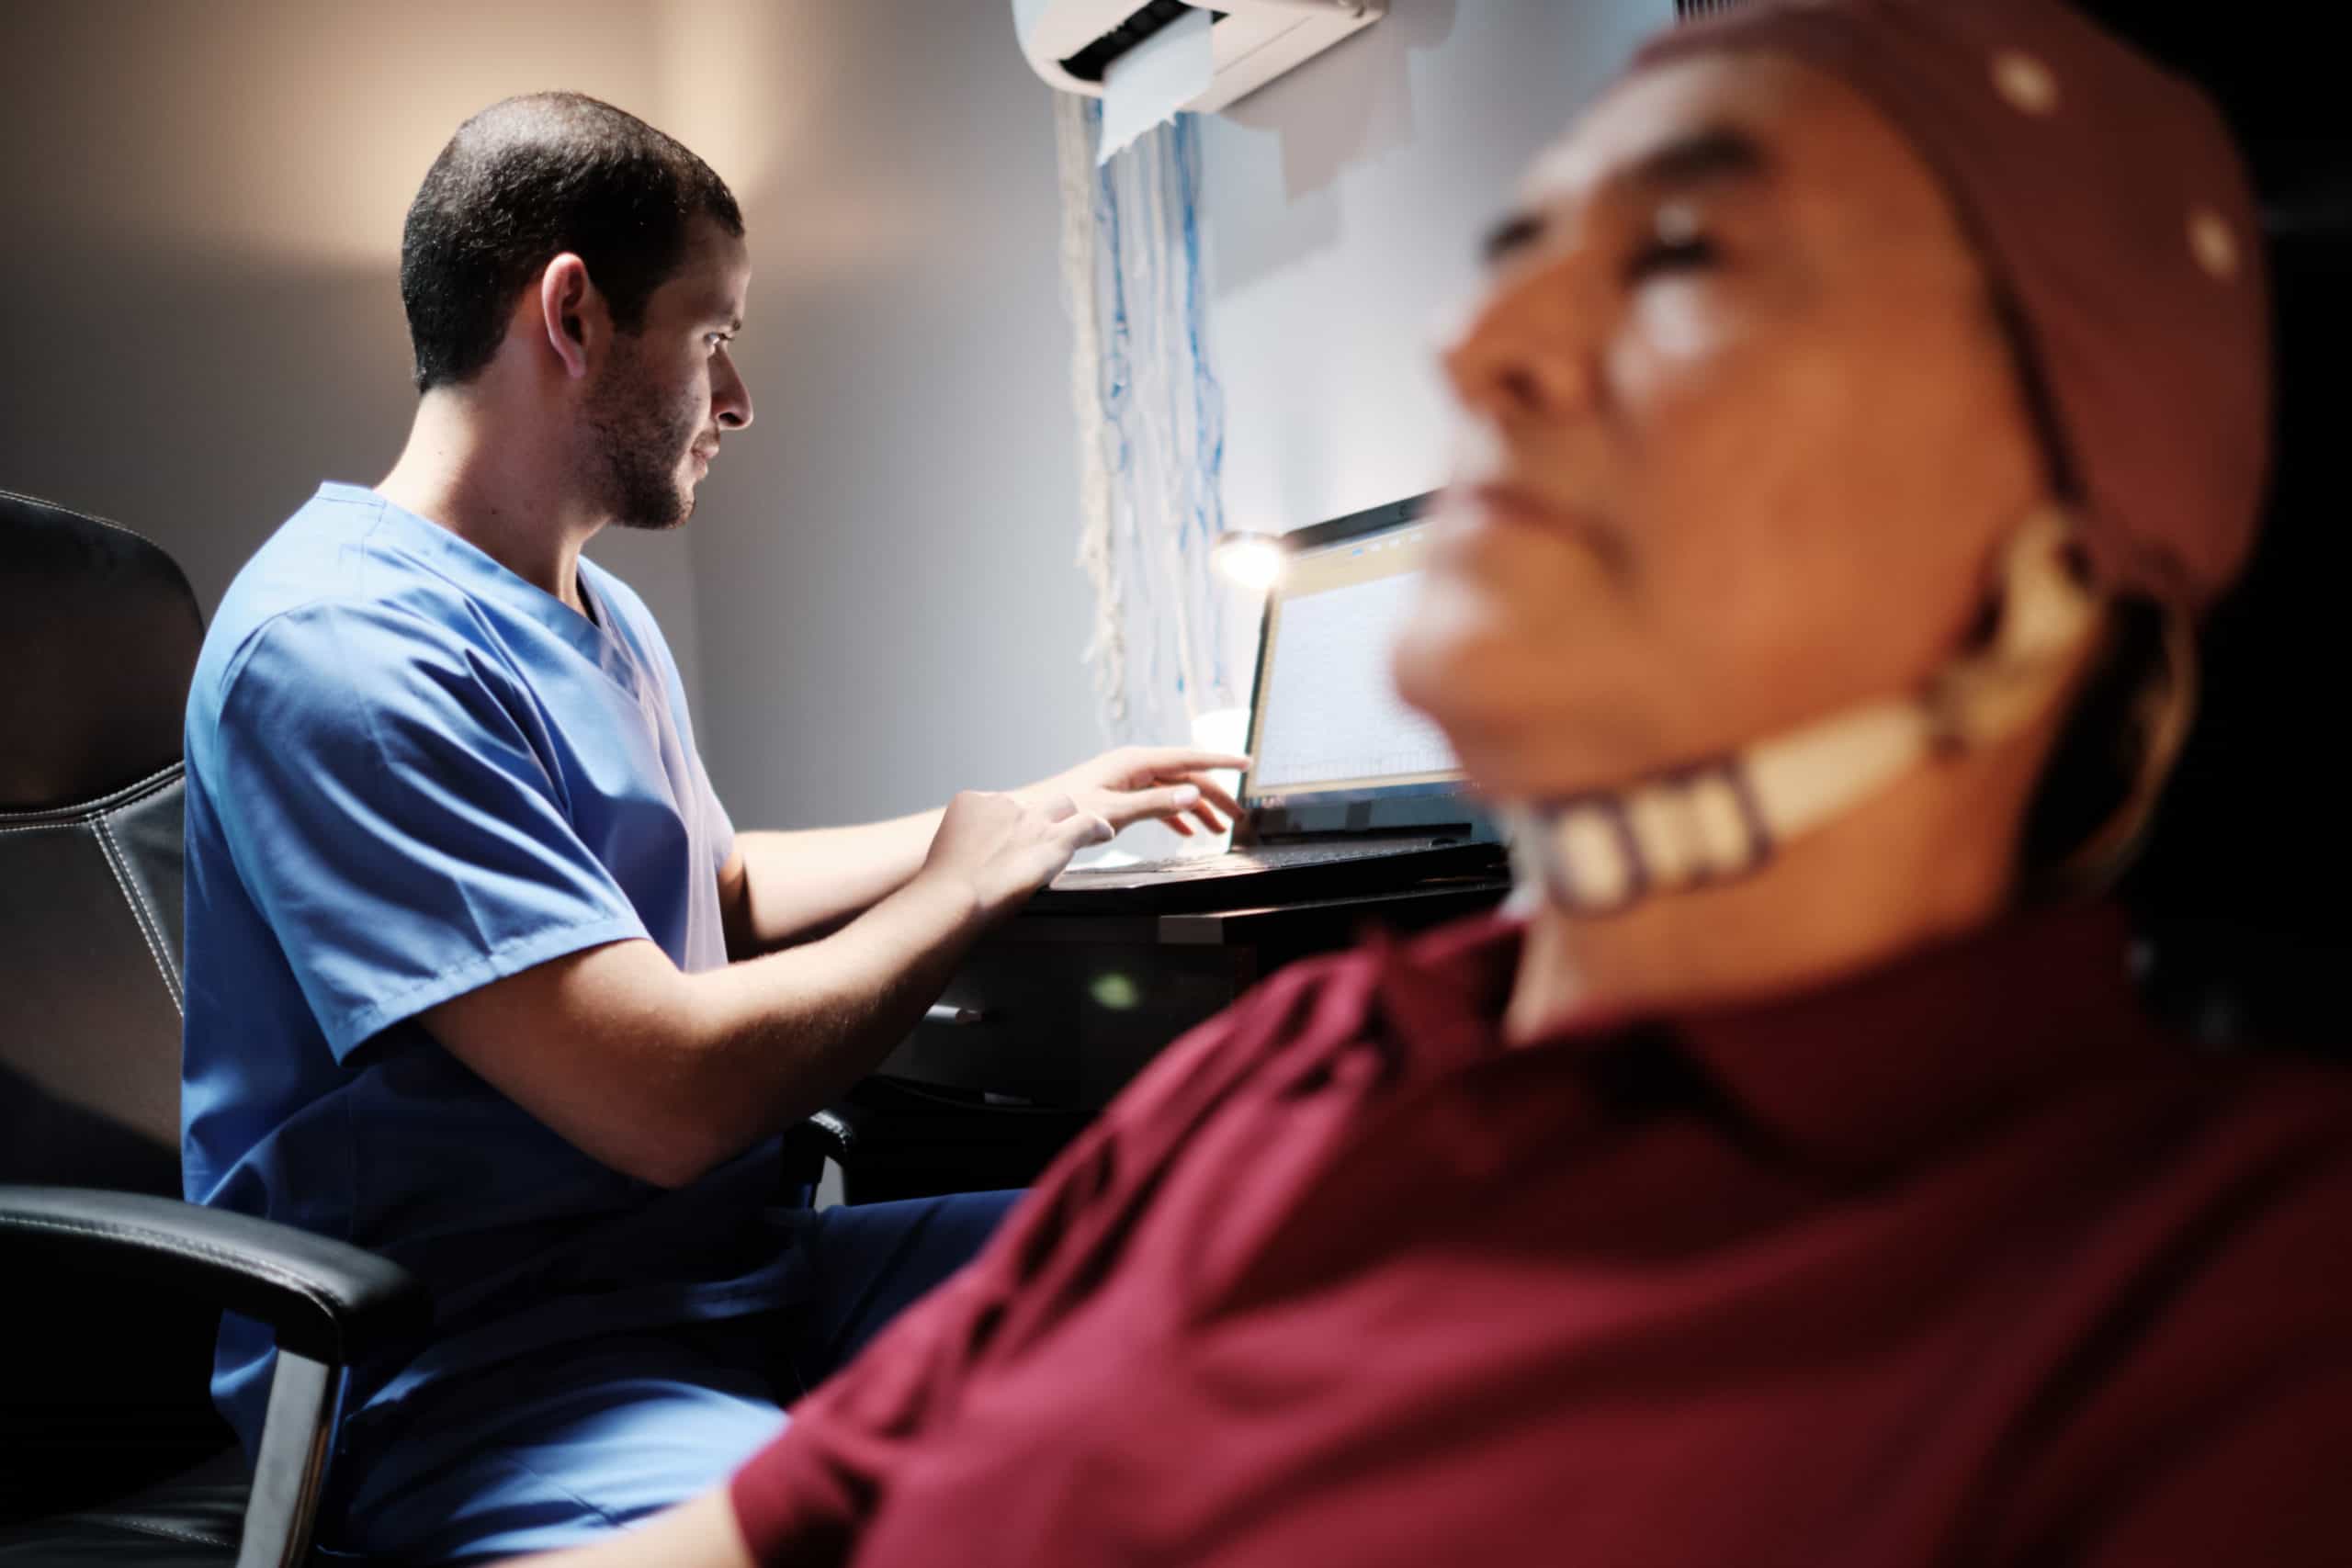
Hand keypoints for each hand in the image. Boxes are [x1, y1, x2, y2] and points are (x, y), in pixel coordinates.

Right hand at [918, 789, 1114, 918]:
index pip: (1001, 806)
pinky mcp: (1054, 838)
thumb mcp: (944, 855)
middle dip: (1040, 818)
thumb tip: (974, 867)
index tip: (1009, 842)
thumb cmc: (943, 890)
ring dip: (1070, 819)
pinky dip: (1098, 828)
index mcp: (973, 802)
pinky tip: (1105, 834)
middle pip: (1034, 802)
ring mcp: (1031, 819)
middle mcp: (1004, 803)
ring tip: (1080, 832)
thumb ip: (965, 851)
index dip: (1010, 824)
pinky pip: (1087, 823)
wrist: (952, 897)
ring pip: (1063, 805)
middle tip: (1042, 839)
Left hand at [1017, 746, 1250, 839]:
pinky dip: (1175, 815)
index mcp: (1135, 762)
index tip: (1247, 765)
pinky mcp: (1120, 794)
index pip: (1188, 759)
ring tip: (1218, 830)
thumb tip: (1193, 795)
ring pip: (1173, 791)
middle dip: (1215, 796)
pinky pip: (1157, 801)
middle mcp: (1134, 766)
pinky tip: (1187, 831)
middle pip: (1186, 777)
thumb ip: (1156, 804)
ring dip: (1198, 809)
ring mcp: (1127, 780)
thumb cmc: (1066, 811)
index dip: (1220, 763)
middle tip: (1239, 818)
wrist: (1033, 817)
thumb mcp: (1115, 811)